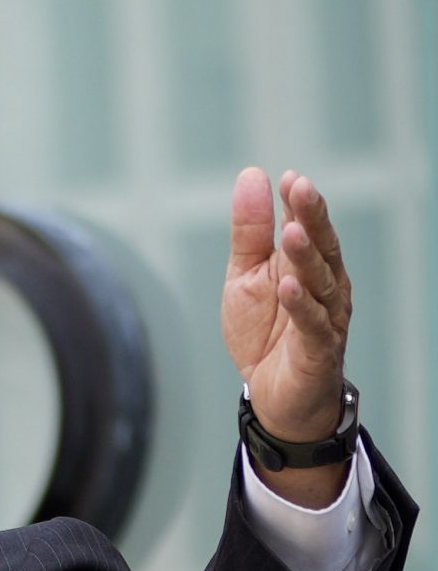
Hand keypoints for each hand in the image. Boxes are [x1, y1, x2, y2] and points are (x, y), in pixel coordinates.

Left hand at [222, 167, 351, 460]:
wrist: (273, 394)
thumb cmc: (265, 330)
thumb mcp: (246, 274)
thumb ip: (251, 231)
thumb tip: (253, 176)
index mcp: (307, 265)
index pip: (308, 226)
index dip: (300, 203)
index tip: (290, 178)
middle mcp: (324, 286)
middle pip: (321, 247)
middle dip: (313, 218)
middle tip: (302, 189)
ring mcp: (325, 317)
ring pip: (320, 282)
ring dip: (307, 258)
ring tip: (293, 233)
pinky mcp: (318, 349)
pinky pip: (312, 324)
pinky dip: (301, 306)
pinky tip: (289, 287)